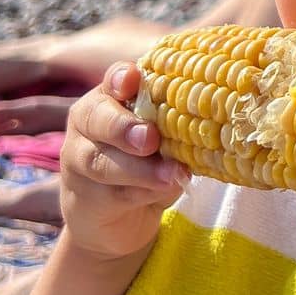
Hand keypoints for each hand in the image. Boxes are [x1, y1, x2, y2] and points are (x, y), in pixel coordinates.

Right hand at [59, 63, 187, 262]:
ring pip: (100, 161)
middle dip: (122, 127)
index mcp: (112, 97)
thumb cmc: (151, 160)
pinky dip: (142, 192)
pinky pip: (111, 193)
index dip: (121, 77)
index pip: (113, 79)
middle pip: (95, 117)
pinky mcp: (84, 199)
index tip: (133, 79)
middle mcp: (89, 123)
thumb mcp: (167, 136)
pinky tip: (164, 190)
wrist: (121, 217)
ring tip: (170, 174)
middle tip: (150, 138)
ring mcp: (80, 161)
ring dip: (138, 169)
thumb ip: (178, 123)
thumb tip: (215, 116)